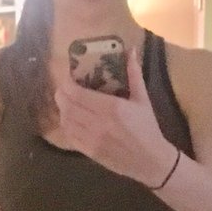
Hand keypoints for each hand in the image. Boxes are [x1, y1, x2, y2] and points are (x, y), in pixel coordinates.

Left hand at [54, 47, 176, 185]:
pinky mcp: (89, 152)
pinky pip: (69, 136)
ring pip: (65, 120)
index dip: (66, 83)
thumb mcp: (143, 99)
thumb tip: (130, 50)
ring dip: (62, 109)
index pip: (76, 93)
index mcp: (111, 107)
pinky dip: (65, 126)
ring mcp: (92, 139)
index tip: (67, 76)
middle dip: (61, 94)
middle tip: (64, 88)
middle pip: (67, 105)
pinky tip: (69, 119)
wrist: (150, 161)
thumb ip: (134, 74)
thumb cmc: (147, 128)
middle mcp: (98, 123)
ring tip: (66, 102)